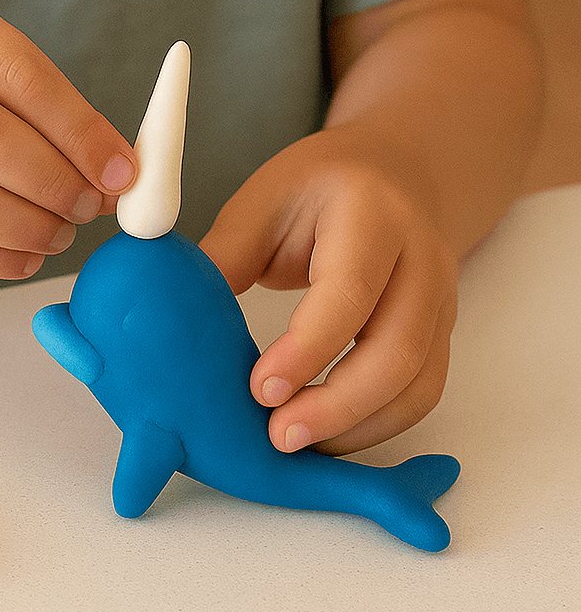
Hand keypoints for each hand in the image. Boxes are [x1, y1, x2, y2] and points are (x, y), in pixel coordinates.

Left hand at [199, 128, 458, 455]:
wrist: (399, 170)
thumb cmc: (320, 186)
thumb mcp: (263, 202)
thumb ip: (225, 258)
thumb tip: (169, 321)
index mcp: (370, 213)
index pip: (349, 292)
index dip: (307, 349)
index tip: (260, 389)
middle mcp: (420, 257)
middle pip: (397, 348)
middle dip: (337, 405)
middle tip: (277, 436)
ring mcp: (440, 297)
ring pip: (417, 381)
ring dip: (358, 425)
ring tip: (296, 441)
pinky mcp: (441, 331)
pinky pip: (422, 391)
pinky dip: (377, 424)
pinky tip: (328, 435)